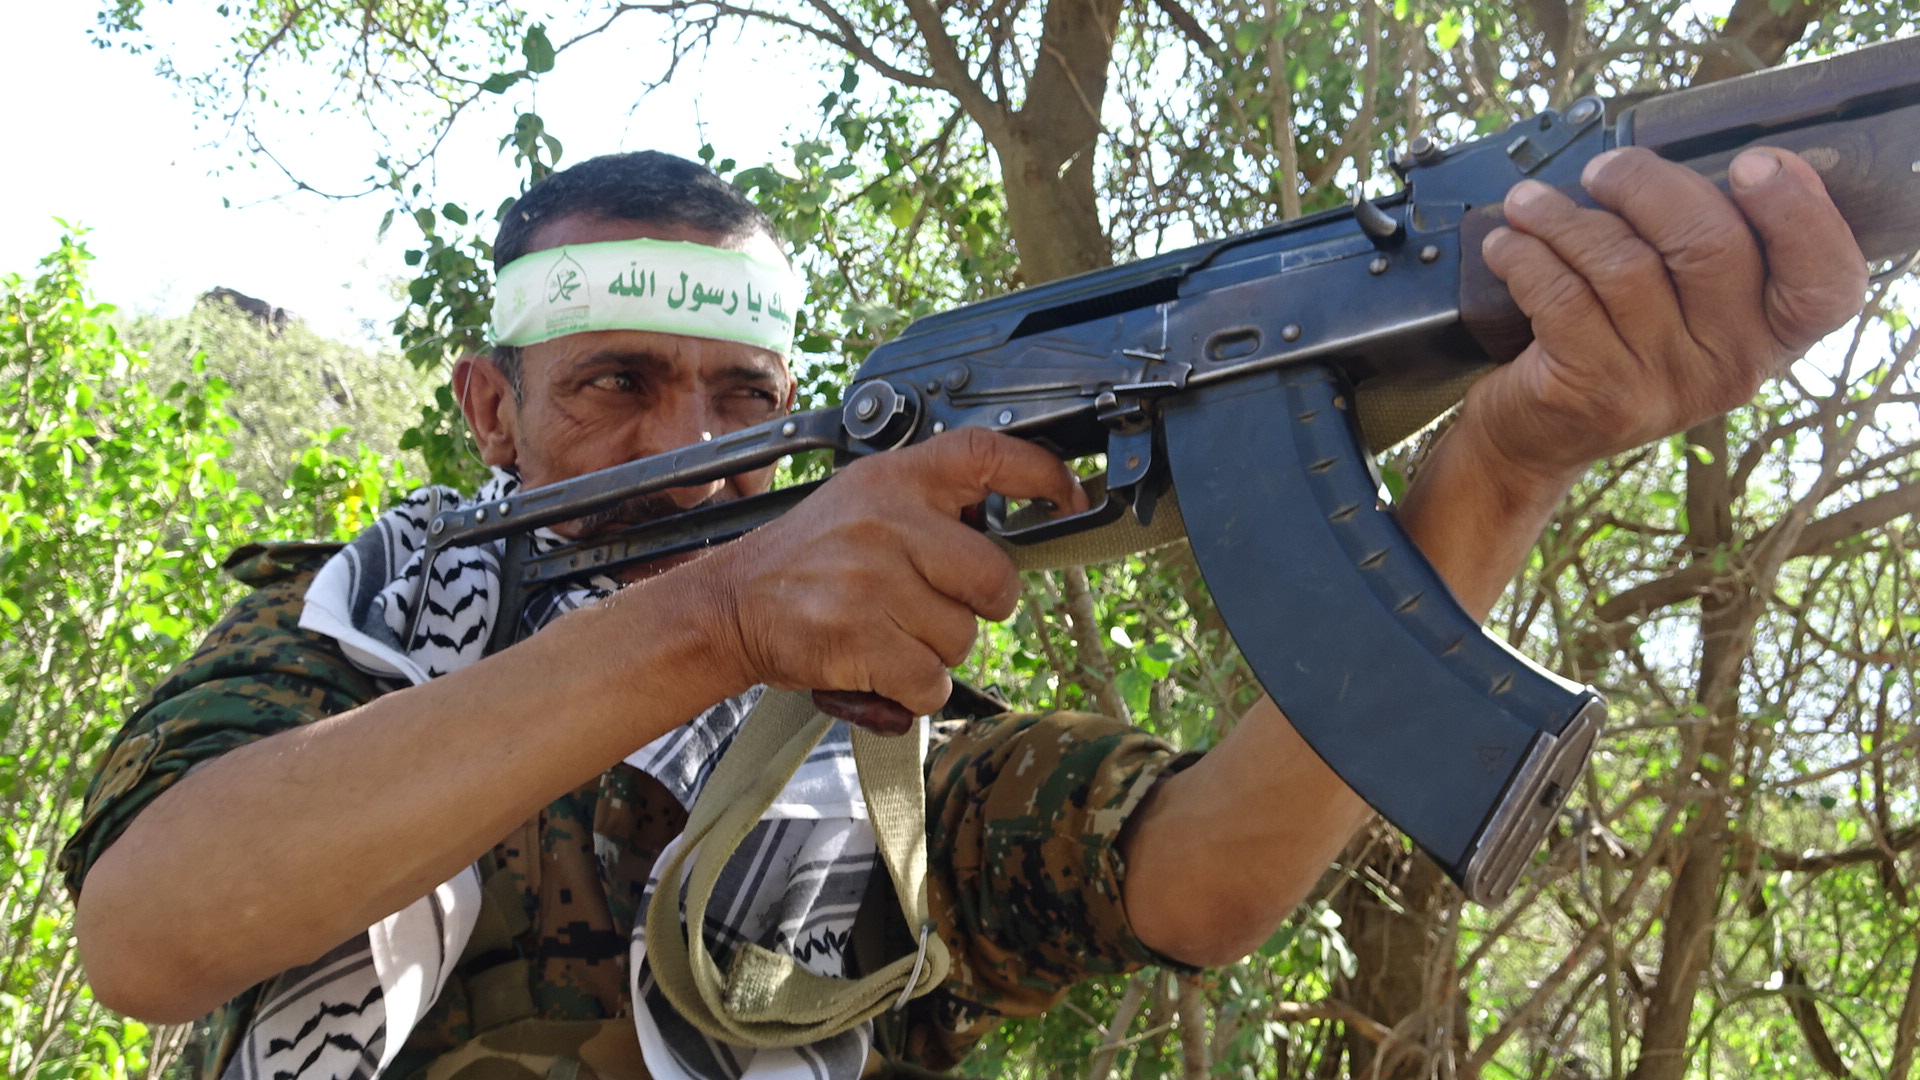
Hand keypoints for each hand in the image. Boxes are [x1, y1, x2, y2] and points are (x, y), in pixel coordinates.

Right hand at [701, 428, 1086, 721]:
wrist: (730, 605)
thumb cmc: (807, 559)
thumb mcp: (863, 500)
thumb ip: (929, 502)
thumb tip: (1011, 514)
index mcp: (895, 480)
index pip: (985, 453)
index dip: (1040, 473)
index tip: (1068, 495)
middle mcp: (888, 522)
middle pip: (995, 580)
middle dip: (977, 607)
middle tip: (931, 605)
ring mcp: (874, 581)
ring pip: (963, 639)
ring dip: (935, 652)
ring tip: (888, 632)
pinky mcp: (861, 639)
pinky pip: (931, 681)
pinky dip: (912, 689)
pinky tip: (878, 666)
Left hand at [1463, 145, 1867, 483]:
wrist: (1538, 437)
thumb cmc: (1615, 343)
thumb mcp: (1684, 309)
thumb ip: (1709, 247)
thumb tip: (1700, 158)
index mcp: (1772, 336)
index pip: (1827, 284)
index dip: (1801, 214)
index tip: (1753, 162)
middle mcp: (1731, 366)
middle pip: (1711, 246)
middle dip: (1646, 184)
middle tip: (1603, 169)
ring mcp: (1663, 384)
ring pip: (1622, 264)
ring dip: (1564, 217)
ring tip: (1530, 203)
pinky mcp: (1595, 392)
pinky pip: (1562, 296)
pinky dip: (1526, 256)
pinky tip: (1506, 244)